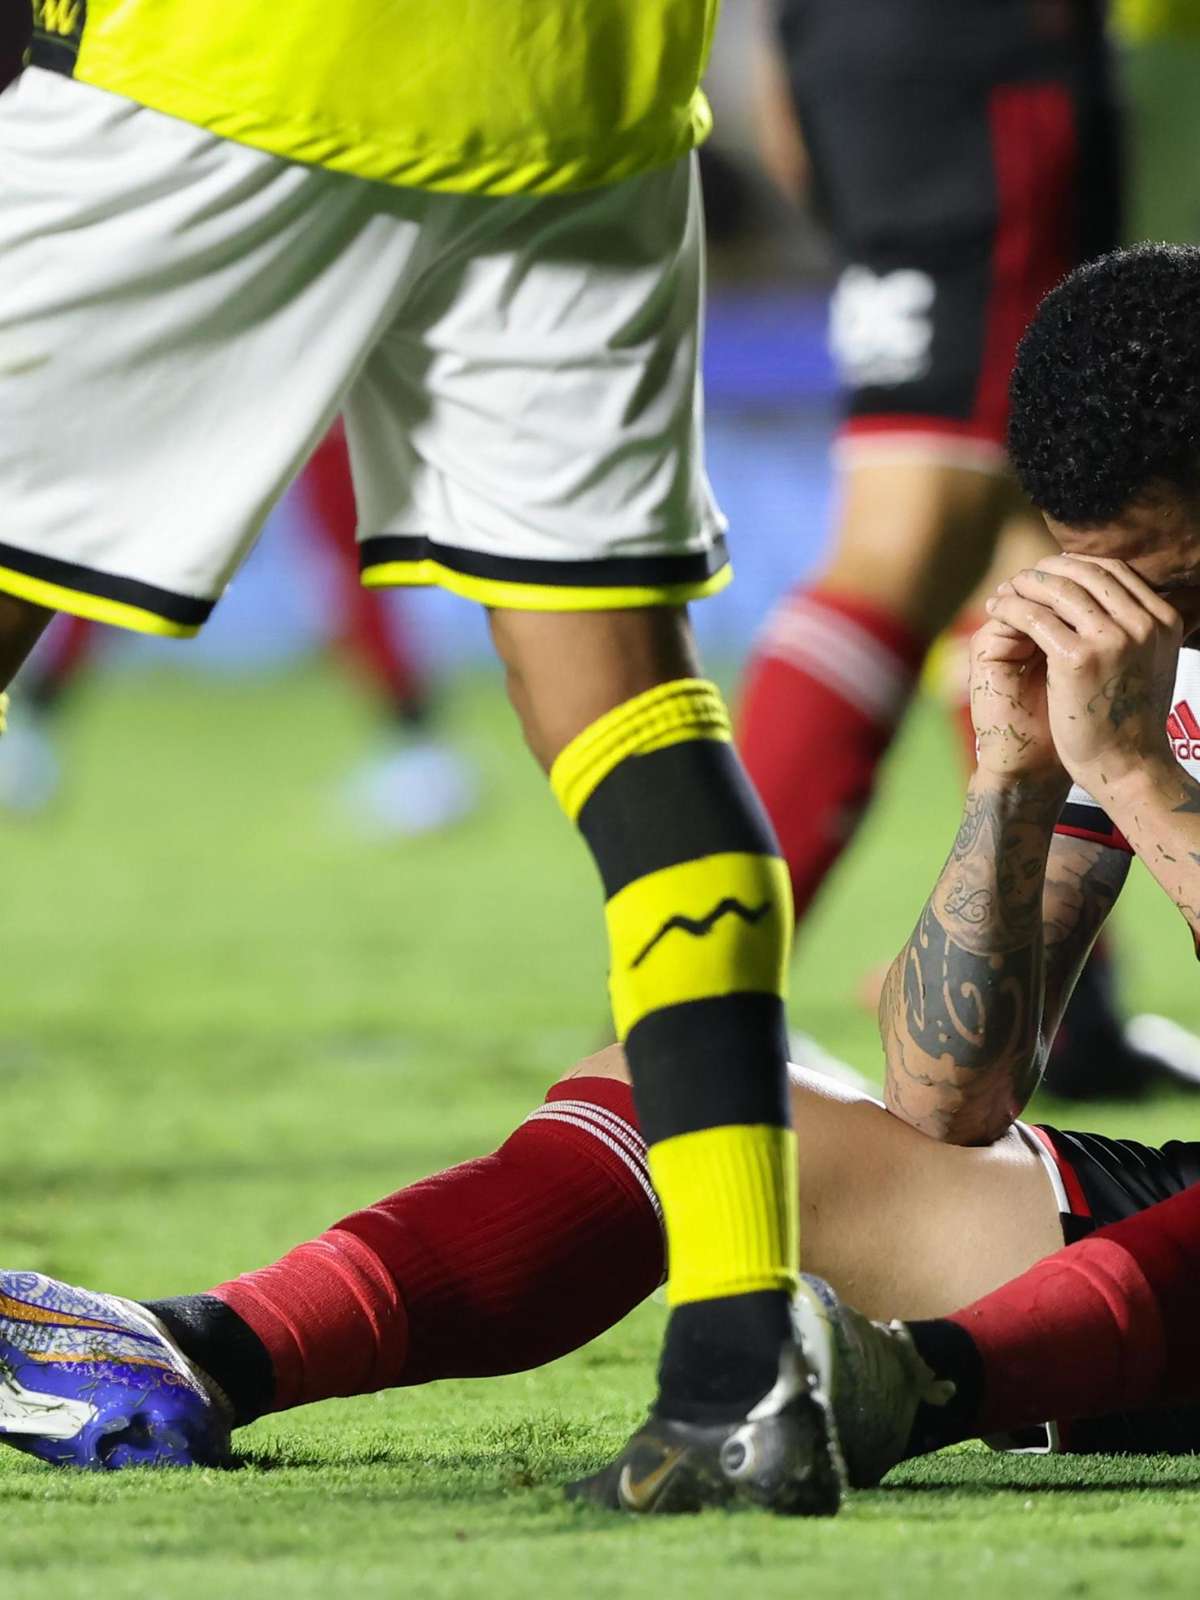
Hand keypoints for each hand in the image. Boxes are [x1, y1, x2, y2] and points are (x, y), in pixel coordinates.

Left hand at [986, 555, 1180, 790]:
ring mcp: (1113, 639)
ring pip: (1058, 590)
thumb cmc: (1129, 719)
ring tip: (1004, 592)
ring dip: (1024, 585)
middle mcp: (1144, 624)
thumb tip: (1109, 600)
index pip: (1116, 571)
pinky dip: (1010, 608)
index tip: (1051, 571)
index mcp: (1164, 620)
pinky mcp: (1078, 658)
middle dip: (1047, 571)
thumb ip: (1135, 629)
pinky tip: (995, 610)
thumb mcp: (1149, 662)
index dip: (1077, 565)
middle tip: (1021, 578)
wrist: (1126, 766)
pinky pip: (1034, 617)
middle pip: (1086, 573)